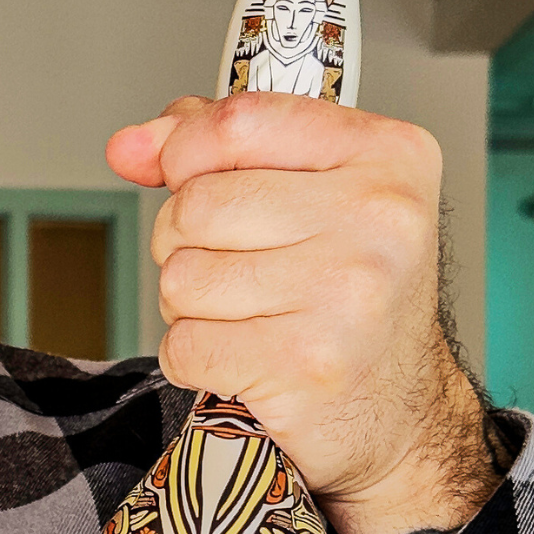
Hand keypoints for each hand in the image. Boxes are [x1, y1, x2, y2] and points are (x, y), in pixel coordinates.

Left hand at [108, 92, 505, 533]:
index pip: (237, 121)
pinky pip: (185, 343)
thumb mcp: (312, 191)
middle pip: (195, 203)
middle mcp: (378, 218)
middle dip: (183, 240)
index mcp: (386, 156)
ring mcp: (346, 292)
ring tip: (247, 315)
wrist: (403, 413)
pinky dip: (193, 356)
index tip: (181, 172)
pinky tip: (244, 357)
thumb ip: (217, 148)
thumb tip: (129, 146)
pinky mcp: (307, 364)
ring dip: (190, 304)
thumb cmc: (351, 293)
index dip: (183, 149)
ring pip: (181, 275)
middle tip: (236, 267)